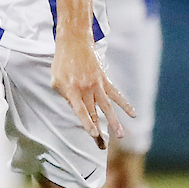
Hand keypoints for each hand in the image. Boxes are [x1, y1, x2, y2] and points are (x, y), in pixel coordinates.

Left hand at [51, 33, 135, 147]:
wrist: (74, 41)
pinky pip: (116, 94)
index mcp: (72, 89)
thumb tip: (76, 108)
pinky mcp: (104, 79)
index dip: (87, 123)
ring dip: (115, 122)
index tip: (94, 134)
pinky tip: (133, 114)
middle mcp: (86, 88)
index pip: (81, 110)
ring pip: (107, 106)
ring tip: (122, 135)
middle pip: (94, 113)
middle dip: (98, 131)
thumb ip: (64, 96)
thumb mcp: (55, 80)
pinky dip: (125, 104)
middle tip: (102, 146)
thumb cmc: (62, 62)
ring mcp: (97, 84)